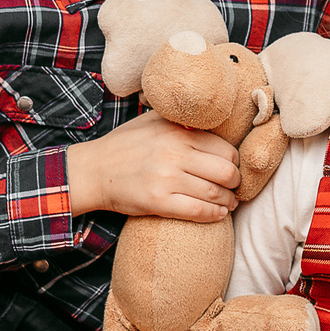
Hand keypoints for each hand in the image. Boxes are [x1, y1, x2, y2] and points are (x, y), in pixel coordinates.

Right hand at [66, 110, 239, 222]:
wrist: (93, 170)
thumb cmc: (125, 145)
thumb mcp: (153, 121)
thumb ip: (181, 119)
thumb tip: (211, 115)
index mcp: (178, 132)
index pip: (225, 149)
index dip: (235, 162)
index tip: (233, 169)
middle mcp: (175, 153)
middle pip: (226, 172)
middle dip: (236, 183)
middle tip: (234, 188)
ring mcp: (166, 178)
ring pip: (214, 193)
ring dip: (228, 201)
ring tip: (229, 203)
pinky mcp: (158, 201)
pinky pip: (197, 211)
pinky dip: (214, 214)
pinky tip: (219, 214)